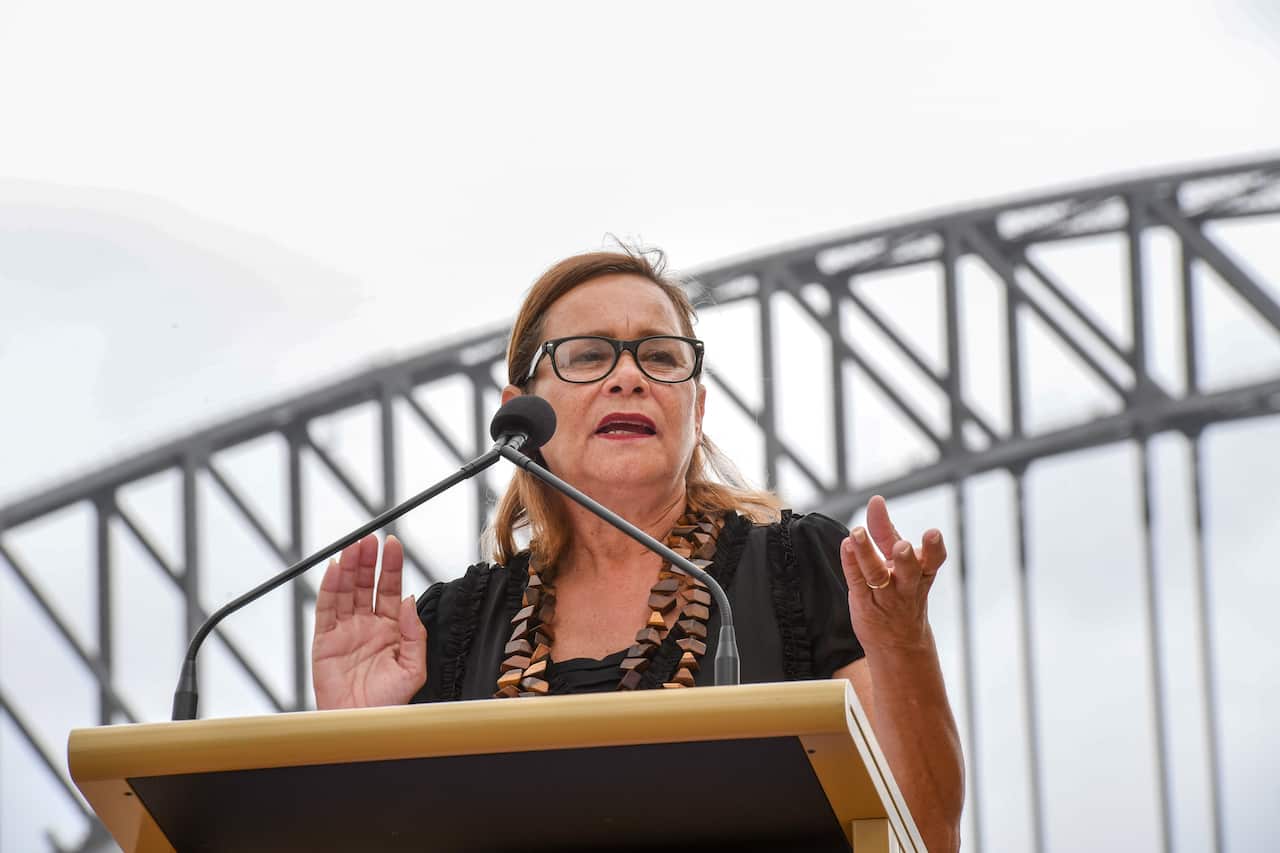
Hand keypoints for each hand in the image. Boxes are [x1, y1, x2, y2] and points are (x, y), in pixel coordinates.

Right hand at [312, 534, 426, 708]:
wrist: (363, 724)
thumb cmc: (389, 701)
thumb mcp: (413, 668)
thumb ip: (415, 634)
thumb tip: (410, 601)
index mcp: (392, 629)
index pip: (392, 589)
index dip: (392, 567)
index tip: (393, 545)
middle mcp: (368, 625)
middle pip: (367, 585)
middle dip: (368, 561)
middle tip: (369, 540)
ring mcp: (346, 631)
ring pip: (346, 592)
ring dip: (348, 568)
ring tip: (352, 548)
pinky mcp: (325, 640)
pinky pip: (326, 610)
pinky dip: (328, 589)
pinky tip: (333, 571)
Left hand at [839, 495, 946, 653]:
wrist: (898, 643)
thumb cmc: (900, 592)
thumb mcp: (901, 563)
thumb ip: (886, 531)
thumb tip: (876, 501)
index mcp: (923, 573)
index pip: (932, 559)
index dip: (933, 546)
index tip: (933, 532)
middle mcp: (907, 585)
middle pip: (909, 571)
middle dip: (906, 558)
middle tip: (903, 546)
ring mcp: (885, 595)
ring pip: (877, 575)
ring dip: (867, 554)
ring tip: (857, 535)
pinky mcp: (864, 602)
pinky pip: (857, 581)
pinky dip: (850, 563)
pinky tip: (846, 546)